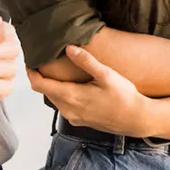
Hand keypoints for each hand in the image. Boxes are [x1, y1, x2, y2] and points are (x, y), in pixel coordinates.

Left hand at [29, 45, 153, 136]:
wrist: (138, 120)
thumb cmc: (125, 97)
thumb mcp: (107, 76)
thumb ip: (87, 61)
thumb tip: (69, 47)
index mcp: (71, 97)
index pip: (39, 85)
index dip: (31, 72)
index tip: (31, 59)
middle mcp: (68, 110)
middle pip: (44, 91)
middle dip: (40, 76)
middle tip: (43, 60)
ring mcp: (73, 117)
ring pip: (53, 99)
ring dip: (51, 86)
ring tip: (55, 70)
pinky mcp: (79, 121)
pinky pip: (62, 106)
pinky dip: (60, 94)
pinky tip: (70, 85)